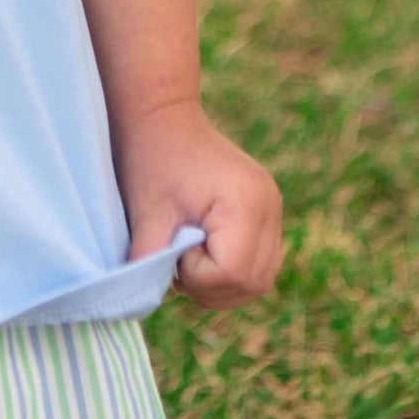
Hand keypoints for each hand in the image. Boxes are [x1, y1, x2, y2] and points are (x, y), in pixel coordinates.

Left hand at [123, 98, 283, 308]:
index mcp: (246, 203)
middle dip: (210, 286)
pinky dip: (231, 269)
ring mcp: (274, 209)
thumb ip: (150, 261)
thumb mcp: (147, 213)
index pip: (233, 274)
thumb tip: (143, 300)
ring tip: (188, 253)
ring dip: (222, 282)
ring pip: (260, 279)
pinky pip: (259, 262)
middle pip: (253, 283)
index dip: (197, 276)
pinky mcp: (267, 212)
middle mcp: (270, 207)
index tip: (172, 250)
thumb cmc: (151, 159)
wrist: (163, 117)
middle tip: (177, 259)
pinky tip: (202, 248)